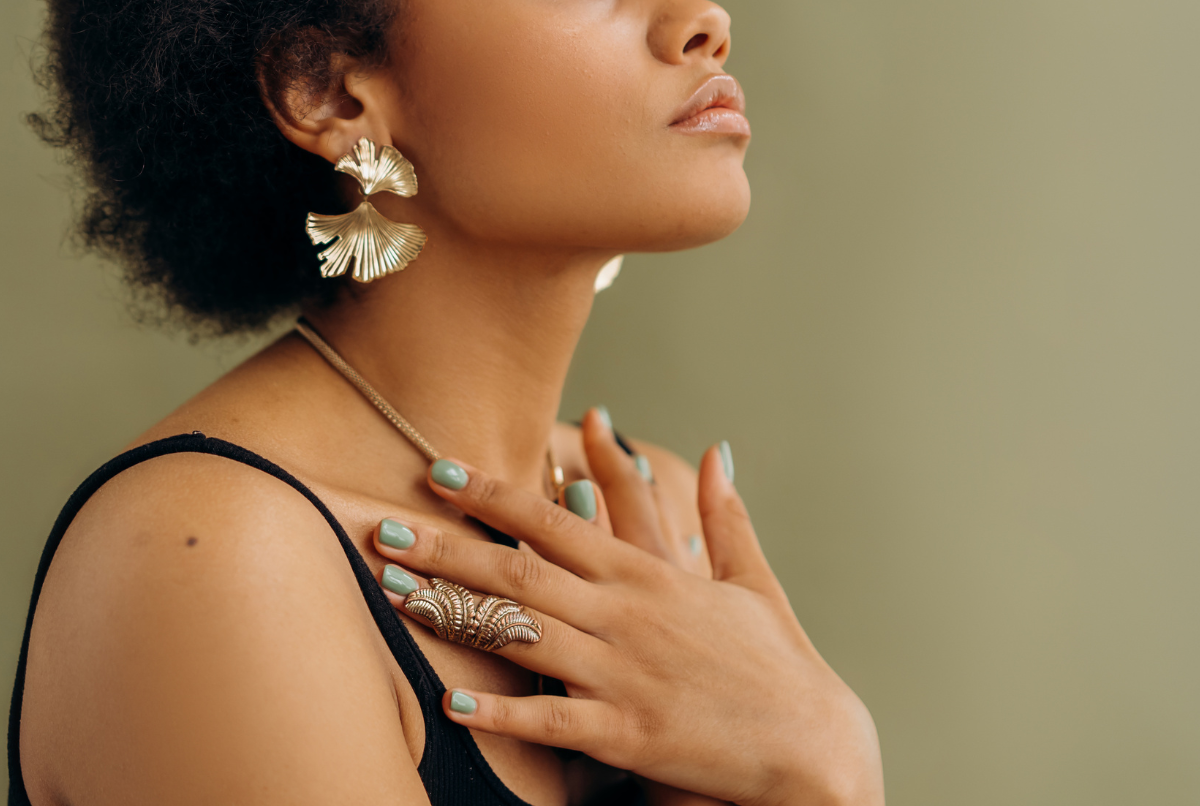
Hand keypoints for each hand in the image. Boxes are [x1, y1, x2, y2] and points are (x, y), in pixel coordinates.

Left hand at [374, 437, 883, 805]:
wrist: (813, 748)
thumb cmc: (780, 664)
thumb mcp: (752, 581)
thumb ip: (725, 515)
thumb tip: (717, 451)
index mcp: (651, 574)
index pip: (556, 520)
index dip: (495, 494)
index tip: (441, 470)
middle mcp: (628, 614)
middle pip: (521, 571)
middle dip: (448, 546)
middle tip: (386, 526)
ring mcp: (625, 672)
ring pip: (523, 633)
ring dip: (455, 612)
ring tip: (396, 592)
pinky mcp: (627, 732)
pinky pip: (553, 718)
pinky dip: (503, 711)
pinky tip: (454, 701)